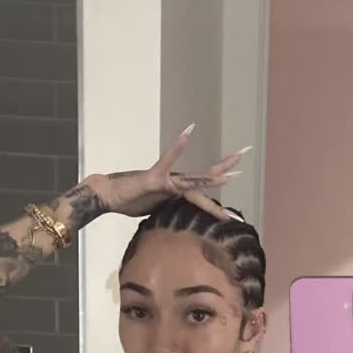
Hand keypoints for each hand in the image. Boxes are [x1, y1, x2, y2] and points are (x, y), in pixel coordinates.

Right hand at [88, 127, 248, 219]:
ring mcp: (166, 180)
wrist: (110, 195)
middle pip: (204, 180)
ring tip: (230, 170)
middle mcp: (175, 183)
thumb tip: (179, 219)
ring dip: (211, 176)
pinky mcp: (154, 179)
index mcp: (177, 192)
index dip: (218, 204)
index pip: (202, 195)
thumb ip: (170, 211)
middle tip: (243, 157)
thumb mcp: (156, 212)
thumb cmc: (130, 201)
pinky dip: (177, 149)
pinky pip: (167, 163)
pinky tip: (187, 133)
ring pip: (193, 179)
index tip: (234, 213)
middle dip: (224, 172)